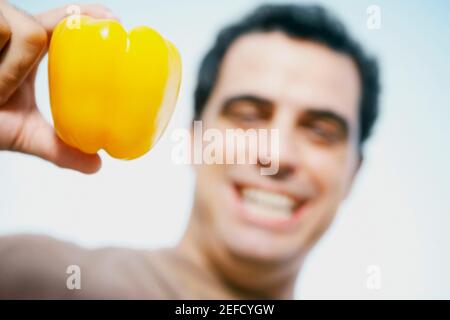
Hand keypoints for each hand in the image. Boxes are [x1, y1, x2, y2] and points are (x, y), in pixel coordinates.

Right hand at [0, 1, 116, 172]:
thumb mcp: (23, 133)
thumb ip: (58, 148)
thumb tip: (97, 166)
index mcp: (28, 47)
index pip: (61, 23)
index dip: (87, 15)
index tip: (113, 20)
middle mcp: (9, 28)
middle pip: (36, 31)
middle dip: (19, 68)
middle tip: (0, 95)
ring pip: (22, 35)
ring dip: (5, 74)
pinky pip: (2, 33)